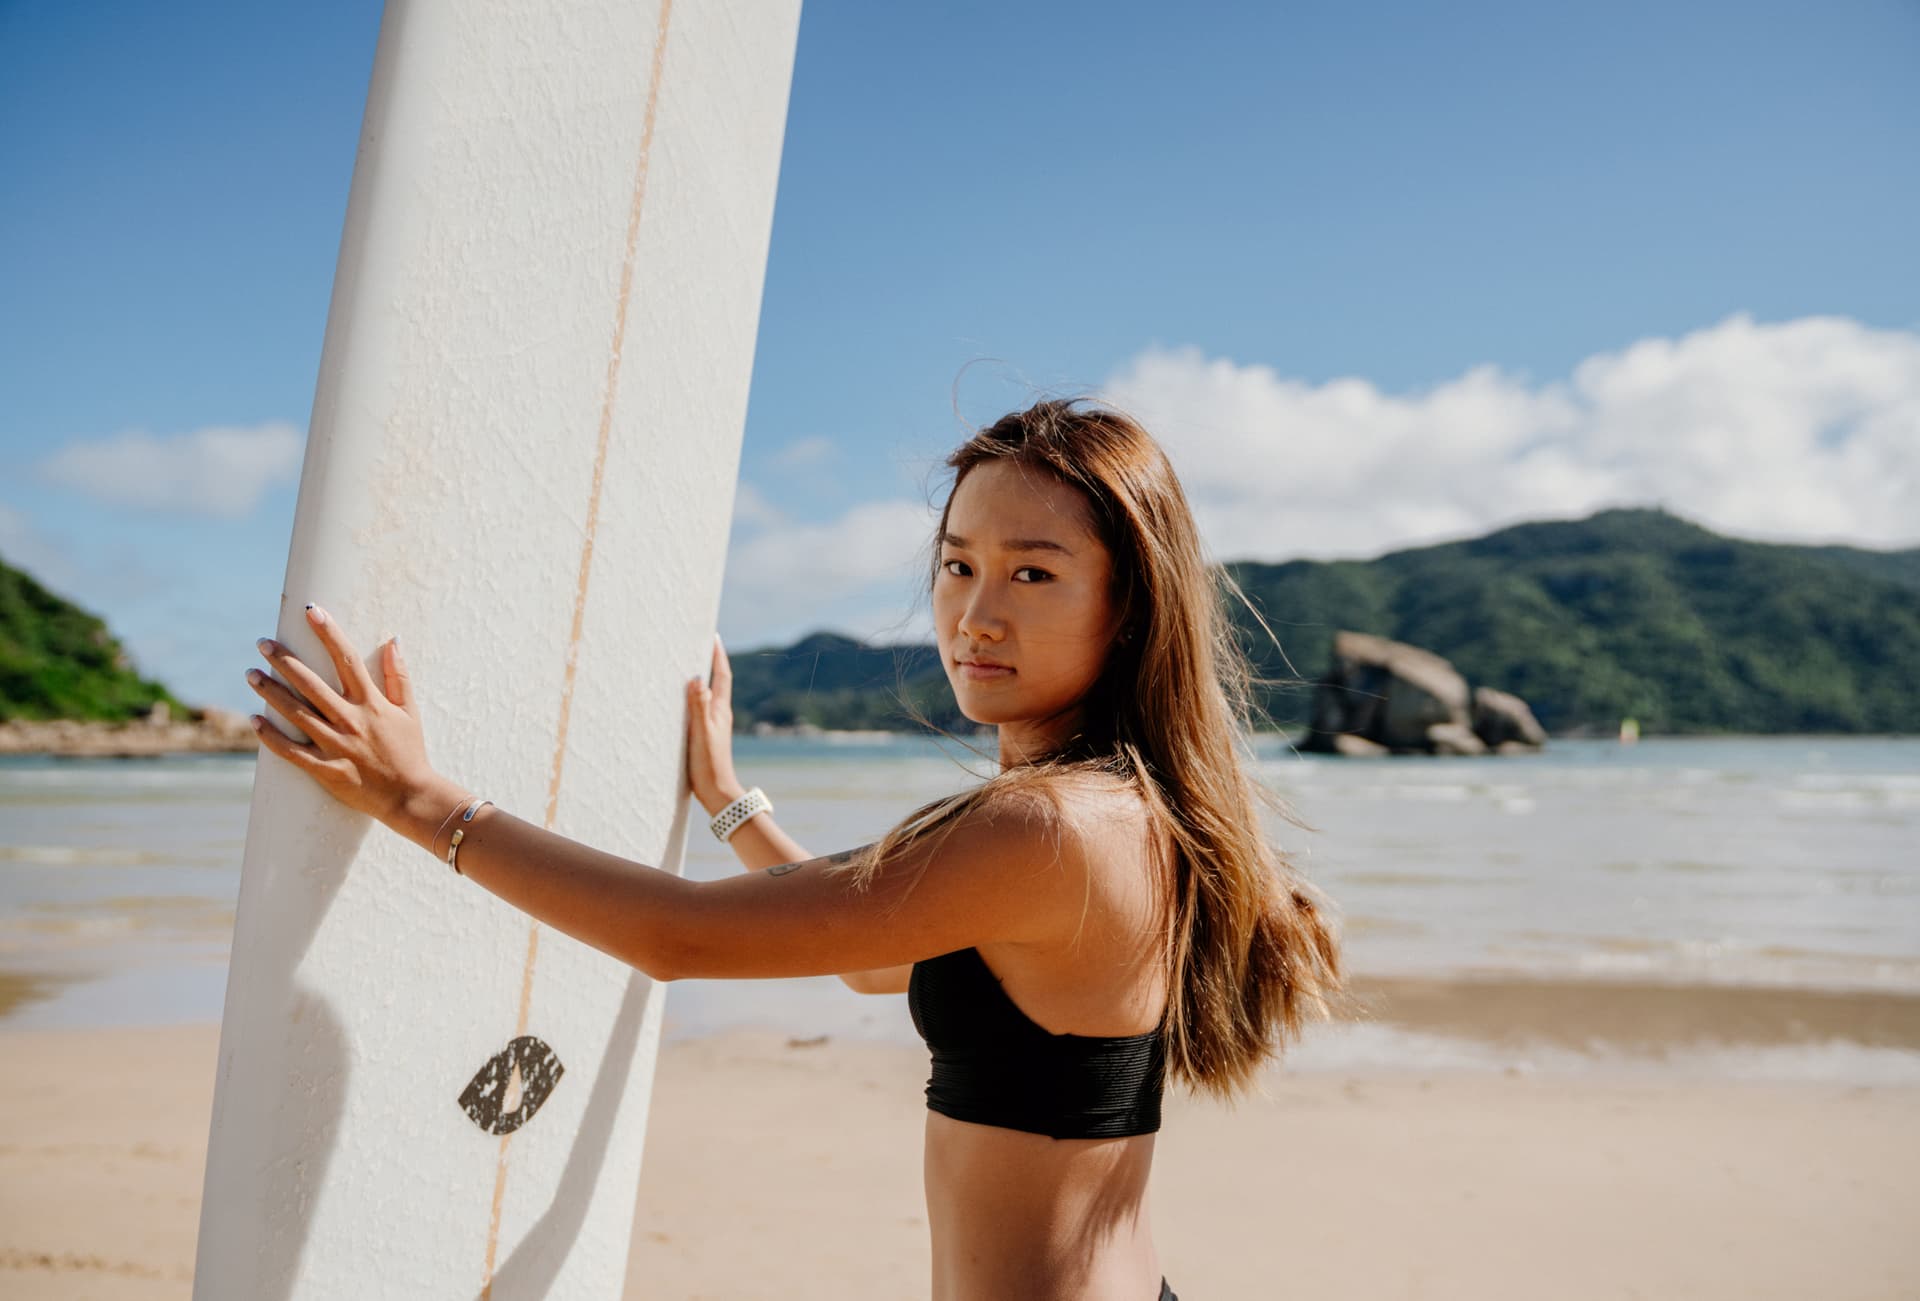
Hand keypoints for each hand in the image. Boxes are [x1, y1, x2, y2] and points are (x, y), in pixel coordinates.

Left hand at [246, 604, 442, 826]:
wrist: (411, 797)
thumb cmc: (410, 752)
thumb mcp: (409, 711)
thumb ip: (400, 676)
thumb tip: (393, 641)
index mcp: (372, 703)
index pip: (347, 659)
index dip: (329, 632)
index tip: (312, 611)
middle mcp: (351, 721)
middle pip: (312, 683)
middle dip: (285, 660)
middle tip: (263, 643)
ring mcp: (337, 746)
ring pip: (296, 714)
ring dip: (271, 692)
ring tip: (251, 674)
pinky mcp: (326, 770)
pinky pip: (292, 752)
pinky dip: (270, 737)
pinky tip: (253, 721)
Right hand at [686, 633, 744, 815]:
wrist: (717, 792)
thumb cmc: (709, 764)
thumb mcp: (701, 732)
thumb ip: (698, 706)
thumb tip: (698, 678)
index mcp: (720, 710)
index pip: (722, 675)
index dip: (717, 655)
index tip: (713, 636)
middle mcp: (720, 714)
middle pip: (717, 681)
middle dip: (710, 661)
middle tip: (700, 644)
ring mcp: (714, 725)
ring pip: (709, 694)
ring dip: (703, 678)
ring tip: (690, 664)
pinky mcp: (707, 736)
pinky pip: (701, 708)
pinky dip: (695, 697)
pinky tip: (684, 700)